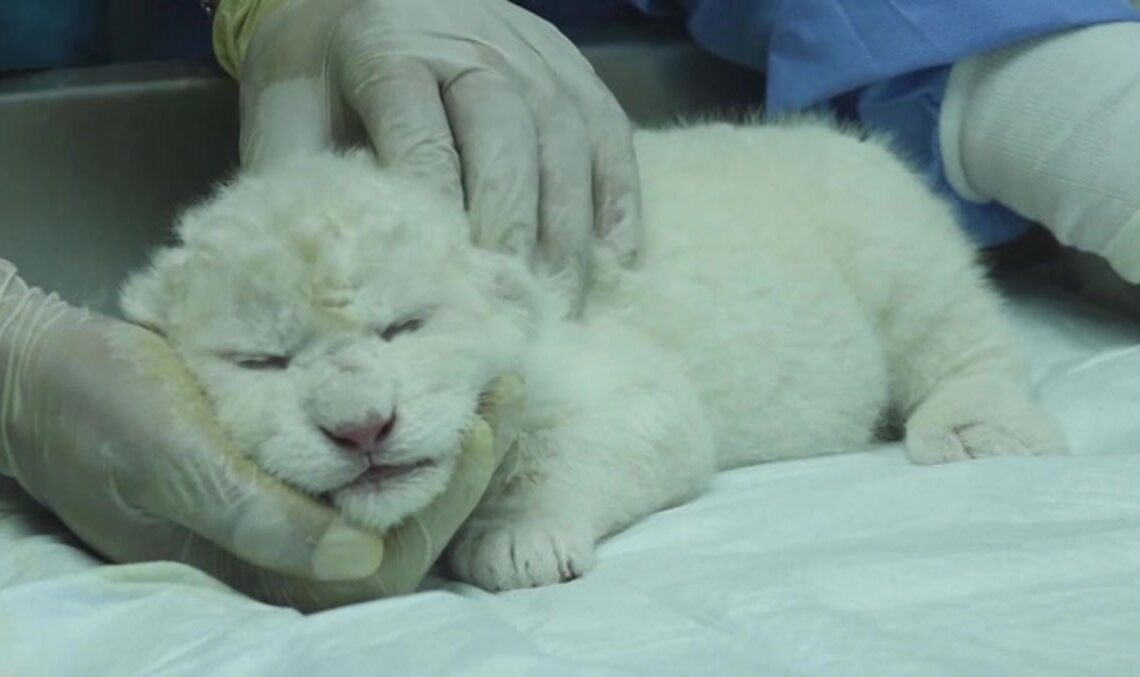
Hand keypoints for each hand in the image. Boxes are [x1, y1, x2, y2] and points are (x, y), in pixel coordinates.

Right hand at [0, 261, 521, 608]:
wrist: (46, 376)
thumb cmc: (100, 412)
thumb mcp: (173, 459)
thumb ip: (255, 515)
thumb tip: (359, 557)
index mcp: (259, 568)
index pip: (384, 563)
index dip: (444, 502)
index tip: (478, 427)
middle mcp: (285, 550)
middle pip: (406, 530)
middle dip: (465, 465)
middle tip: (504, 387)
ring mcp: (290, 510)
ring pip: (394, 493)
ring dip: (447, 440)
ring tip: (489, 377)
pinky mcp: (288, 469)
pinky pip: (367, 460)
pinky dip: (410, 423)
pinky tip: (437, 377)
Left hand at [220, 0, 641, 309]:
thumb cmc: (320, 74)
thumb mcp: (286, 118)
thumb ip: (301, 185)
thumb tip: (318, 281)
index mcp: (388, 48)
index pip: (422, 136)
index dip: (437, 216)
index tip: (445, 289)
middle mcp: (471, 43)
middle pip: (505, 137)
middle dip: (510, 231)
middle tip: (512, 309)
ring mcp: (532, 53)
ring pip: (564, 141)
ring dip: (567, 229)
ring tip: (561, 302)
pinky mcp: (572, 69)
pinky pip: (608, 133)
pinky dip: (618, 197)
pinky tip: (615, 258)